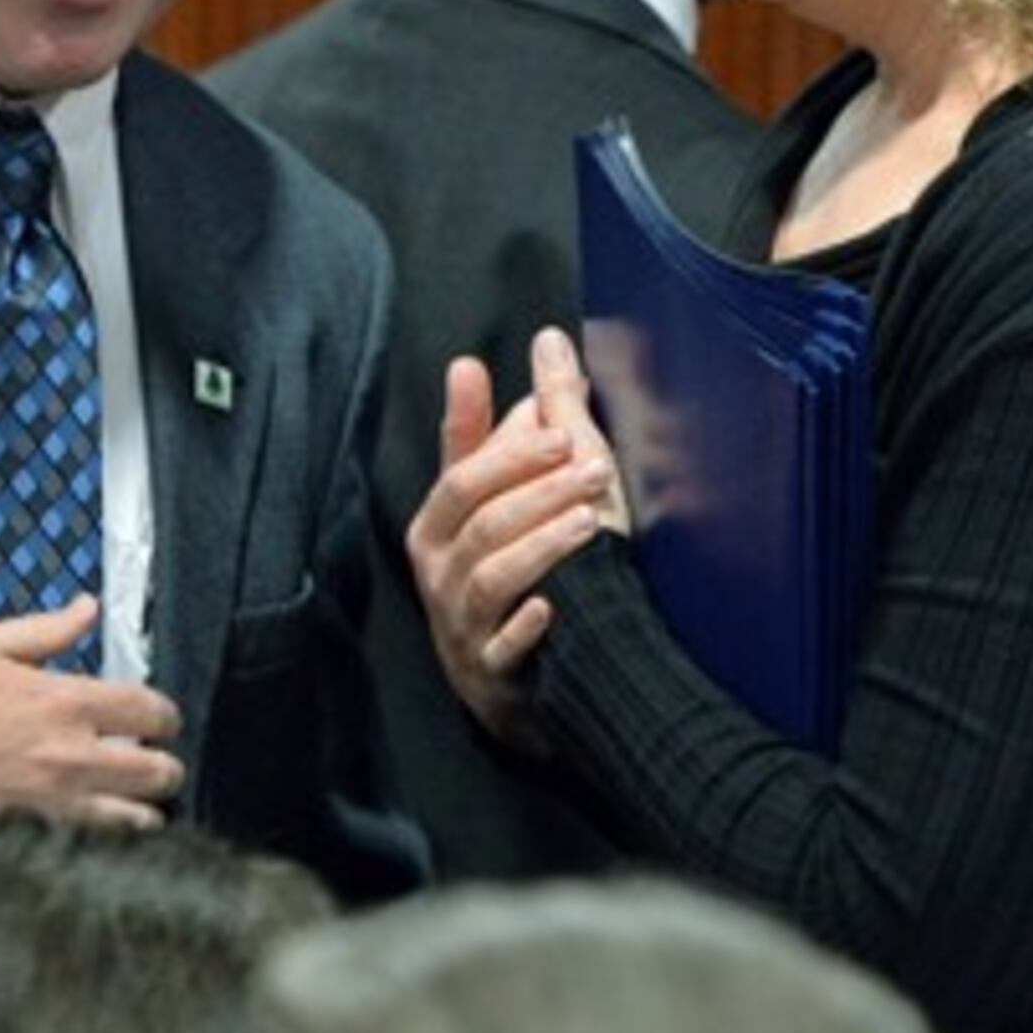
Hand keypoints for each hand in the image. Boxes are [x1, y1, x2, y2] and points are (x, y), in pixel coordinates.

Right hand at [0, 597, 184, 854]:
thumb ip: (43, 632)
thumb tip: (88, 608)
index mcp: (62, 701)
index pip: (151, 712)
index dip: (164, 717)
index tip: (157, 723)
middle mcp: (69, 757)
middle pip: (157, 773)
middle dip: (165, 769)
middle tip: (154, 768)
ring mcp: (52, 809)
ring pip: (135, 823)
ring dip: (142, 814)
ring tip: (136, 810)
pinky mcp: (29, 846)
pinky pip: (91, 856)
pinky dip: (104, 850)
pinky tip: (98, 842)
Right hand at [407, 335, 617, 741]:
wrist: (515, 683)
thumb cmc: (508, 571)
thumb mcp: (497, 502)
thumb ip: (498, 431)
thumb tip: (520, 349)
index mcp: (438, 529)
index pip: (462, 482)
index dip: (506, 453)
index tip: (555, 425)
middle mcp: (440, 576)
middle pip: (481, 525)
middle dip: (537, 492)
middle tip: (594, 468)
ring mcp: (462, 628)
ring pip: (491, 579)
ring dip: (541, 546)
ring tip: (590, 520)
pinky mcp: (489, 676)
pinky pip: (500, 651)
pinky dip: (524, 628)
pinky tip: (552, 608)